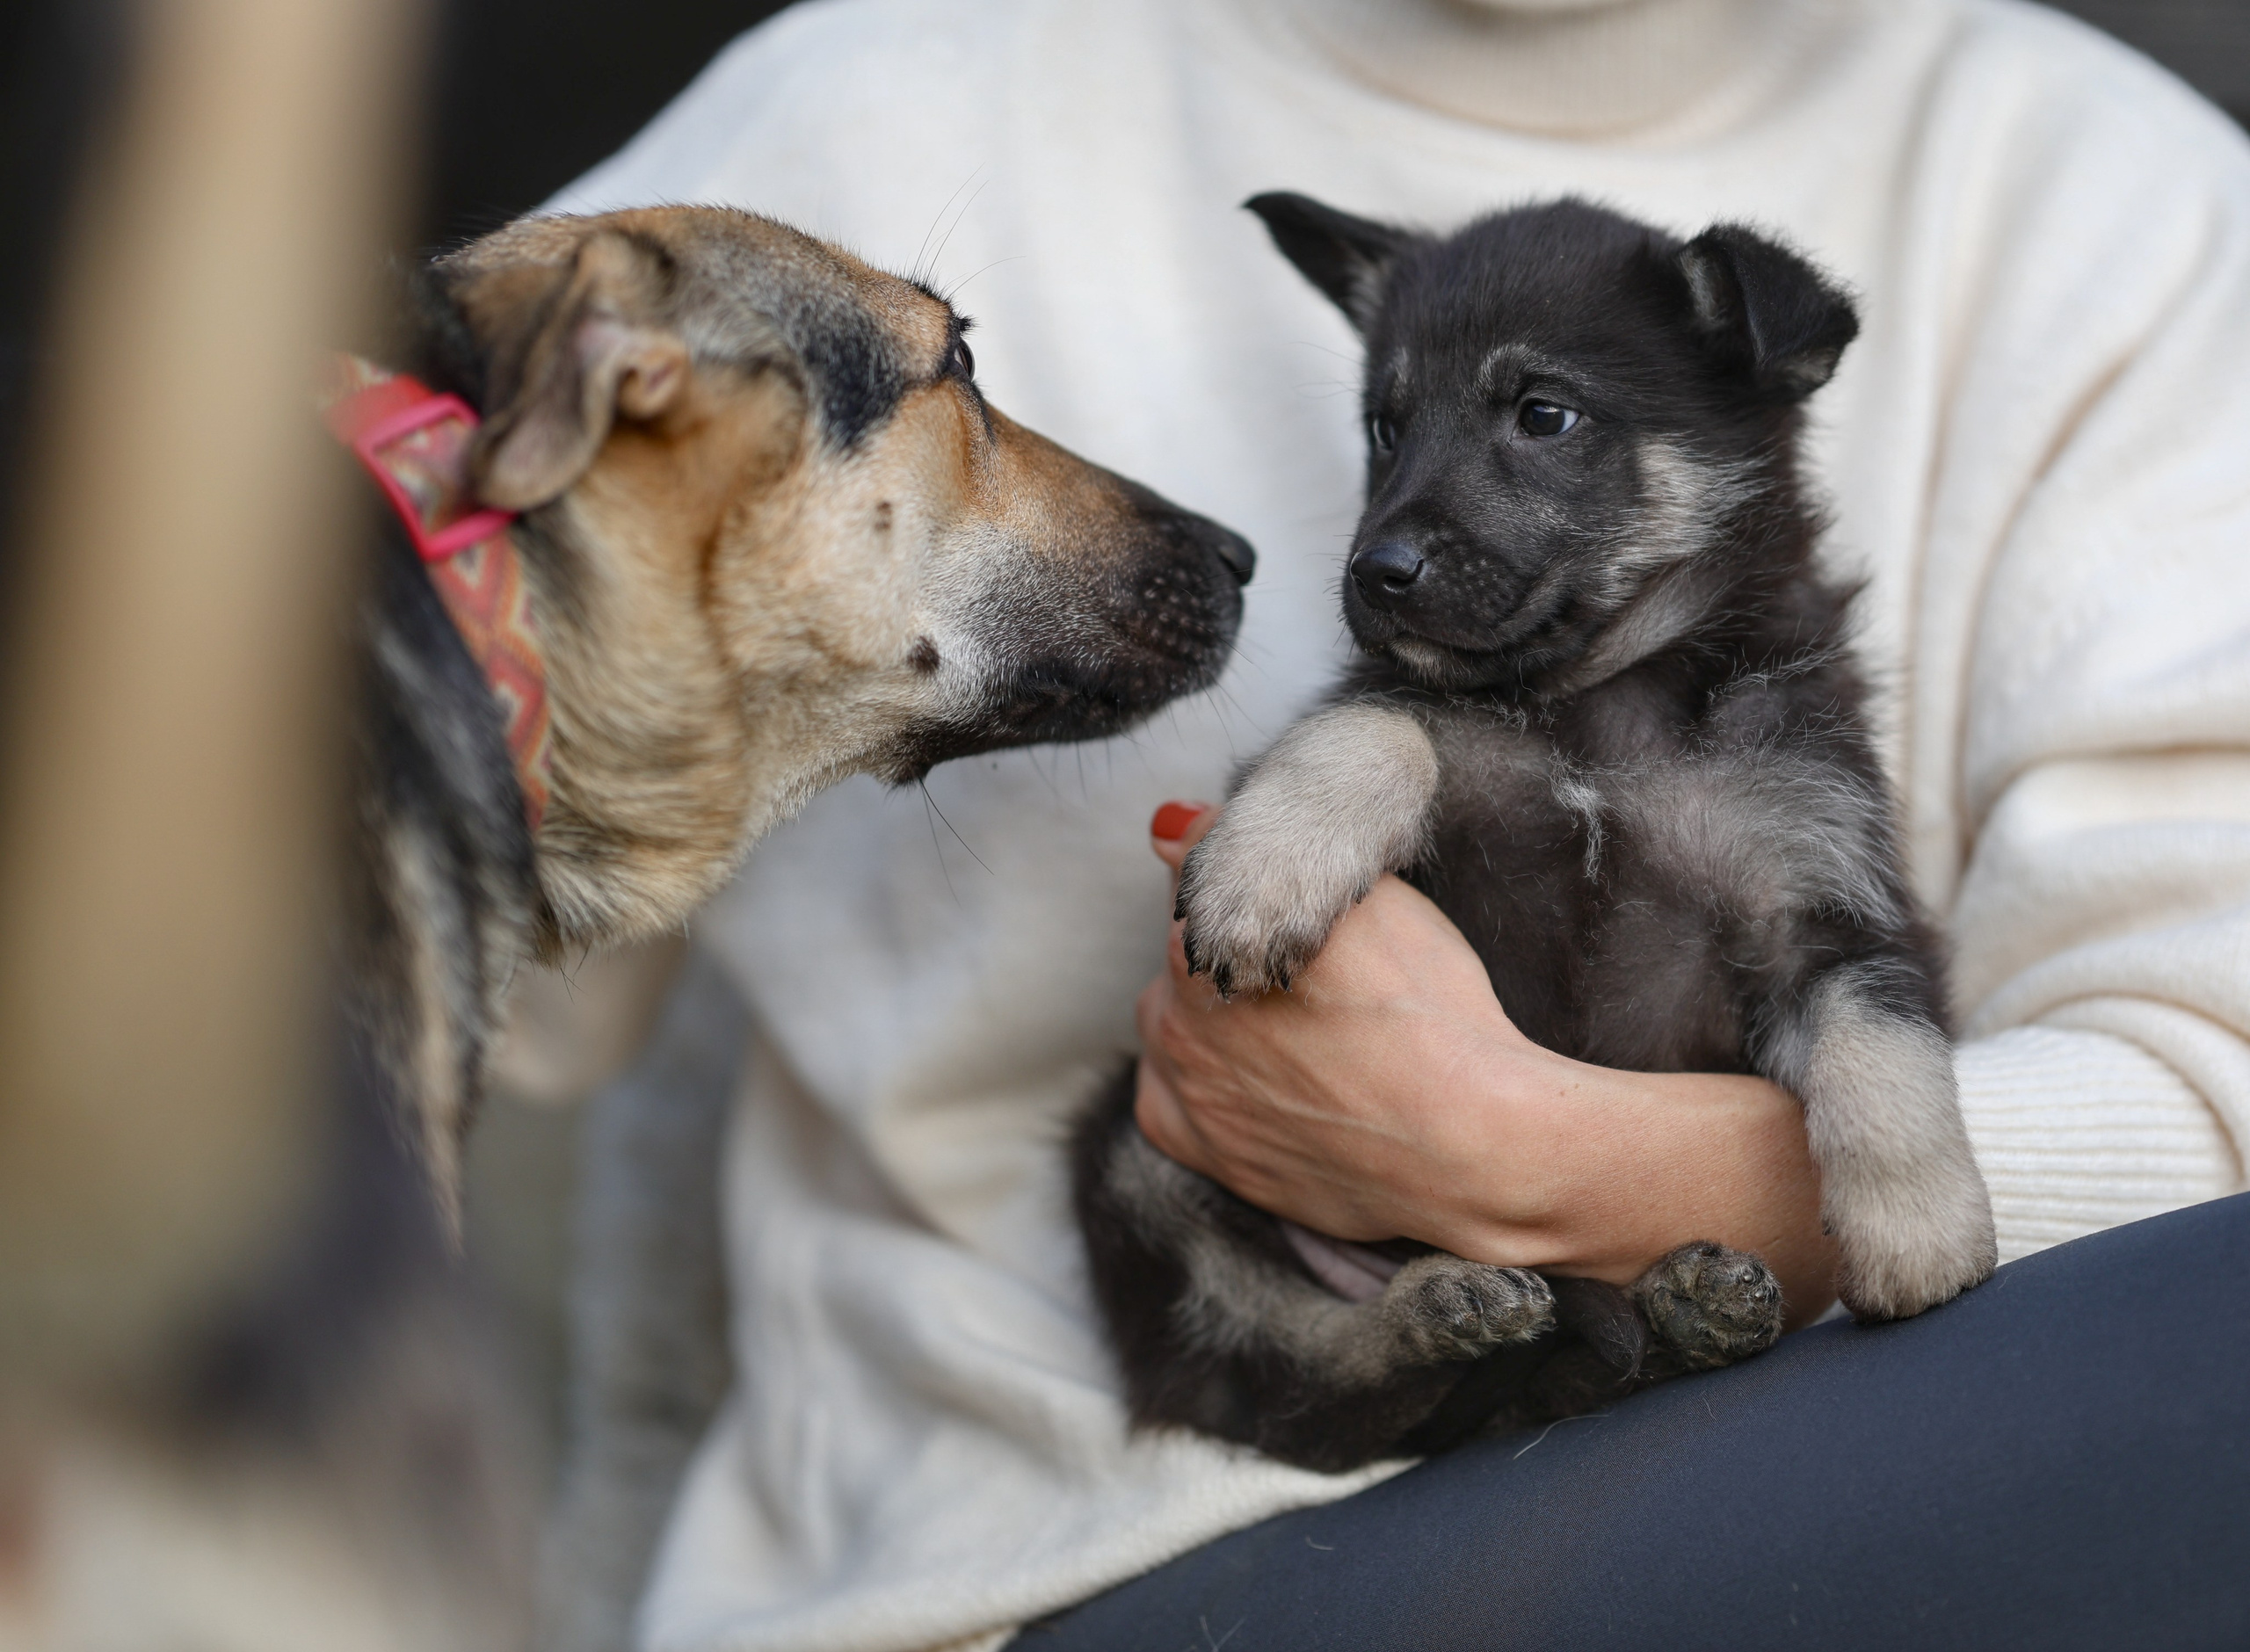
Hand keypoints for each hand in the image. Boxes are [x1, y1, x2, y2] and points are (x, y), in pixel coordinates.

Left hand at [1133, 802, 1838, 1323]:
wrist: (1471, 1147)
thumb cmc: (1428, 1013)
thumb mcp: (1360, 901)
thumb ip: (1251, 850)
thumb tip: (1169, 824)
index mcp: (1198, 945)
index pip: (1198, 893)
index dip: (1256, 898)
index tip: (1301, 920)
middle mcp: (1173, 1024)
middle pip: (1182, 971)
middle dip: (1227, 966)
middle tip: (1313, 988)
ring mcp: (1191, 1100)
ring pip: (1177, 1042)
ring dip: (1212, 1031)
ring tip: (1300, 1042)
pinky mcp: (1214, 1162)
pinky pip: (1175, 1112)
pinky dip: (1202, 1096)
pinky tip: (1260, 1088)